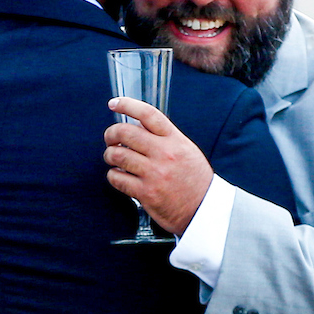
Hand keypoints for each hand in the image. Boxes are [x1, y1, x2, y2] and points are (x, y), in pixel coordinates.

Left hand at [103, 97, 212, 234]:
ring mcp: (154, 173)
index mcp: (175, 140)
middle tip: (110, 139)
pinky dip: (113, 175)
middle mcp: (164, 153)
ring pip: (117, 155)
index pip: (148, 114)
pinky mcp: (146, 192)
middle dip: (111, 134)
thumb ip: (165, 137)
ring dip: (109, 155)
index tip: (114, 103)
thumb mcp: (186, 150)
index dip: (127, 105)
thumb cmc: (194, 180)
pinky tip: (119, 176)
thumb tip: (139, 126)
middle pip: (125, 133)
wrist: (204, 209)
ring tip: (113, 158)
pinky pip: (117, 178)